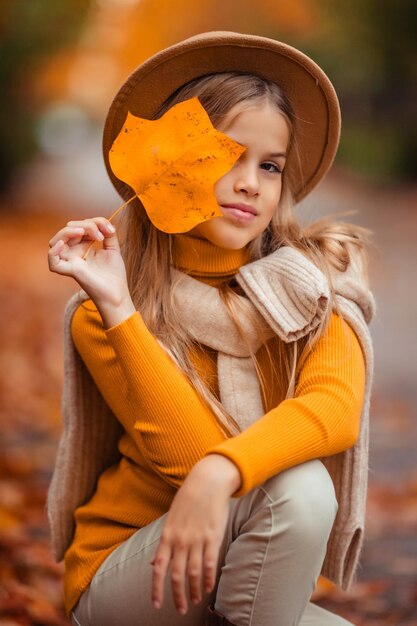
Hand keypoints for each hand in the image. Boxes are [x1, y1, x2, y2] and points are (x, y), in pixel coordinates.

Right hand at [48, 217, 134, 326]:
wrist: (117, 294)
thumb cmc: (114, 275)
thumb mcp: (113, 249)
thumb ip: (109, 234)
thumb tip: (106, 223)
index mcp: (83, 247)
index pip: (81, 226)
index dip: (95, 222)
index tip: (110, 230)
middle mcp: (74, 253)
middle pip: (69, 229)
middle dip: (87, 225)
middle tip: (101, 236)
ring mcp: (70, 261)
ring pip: (56, 240)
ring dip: (69, 231)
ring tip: (85, 233)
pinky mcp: (70, 270)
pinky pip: (52, 261)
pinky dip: (54, 251)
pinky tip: (64, 244)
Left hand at [151, 454, 240, 614]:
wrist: (207, 482)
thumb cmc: (188, 500)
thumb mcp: (170, 520)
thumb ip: (163, 544)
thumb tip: (153, 563)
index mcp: (167, 536)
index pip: (159, 568)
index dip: (157, 588)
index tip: (156, 605)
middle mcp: (180, 540)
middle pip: (177, 576)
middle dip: (178, 596)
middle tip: (181, 610)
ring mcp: (197, 540)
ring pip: (193, 573)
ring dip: (194, 590)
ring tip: (195, 600)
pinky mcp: (213, 537)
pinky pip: (210, 563)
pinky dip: (209, 578)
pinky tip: (208, 587)